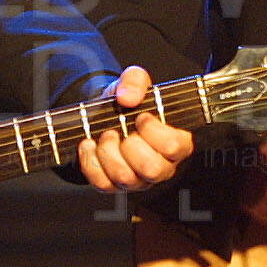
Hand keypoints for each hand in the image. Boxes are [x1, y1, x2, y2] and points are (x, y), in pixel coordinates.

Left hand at [77, 66, 193, 191]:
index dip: (154, 130)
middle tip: (123, 129)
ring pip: (125, 178)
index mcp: (176, 144)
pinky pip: (102, 183)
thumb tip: (128, 97)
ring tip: (106, 135)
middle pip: (152, 169)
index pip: (174, 147)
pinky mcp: (114, 185)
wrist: (105, 115)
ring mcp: (138, 180)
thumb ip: (136, 81)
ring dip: (109, 152)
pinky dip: (90, 161)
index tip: (141, 117)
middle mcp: (161, 167)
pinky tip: (89, 144)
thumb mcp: (135, 82)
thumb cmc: (129, 103)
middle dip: (131, 145)